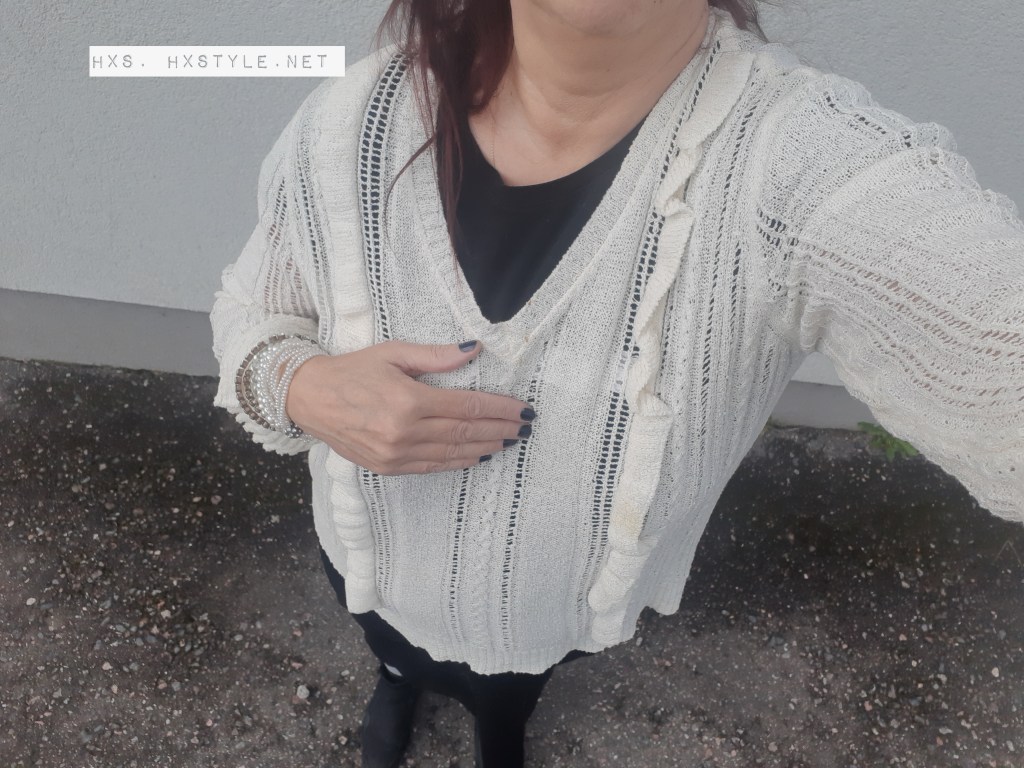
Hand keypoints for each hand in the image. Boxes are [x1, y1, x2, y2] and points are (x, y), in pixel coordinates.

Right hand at [285, 340, 534, 474]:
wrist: (309, 398)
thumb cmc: (352, 371)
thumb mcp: (393, 353)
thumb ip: (436, 356)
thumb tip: (473, 349)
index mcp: (409, 401)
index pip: (467, 406)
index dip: (499, 408)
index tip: (522, 409)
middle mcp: (405, 432)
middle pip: (466, 432)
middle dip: (500, 429)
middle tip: (525, 427)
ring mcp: (396, 454)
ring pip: (454, 454)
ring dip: (486, 448)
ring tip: (509, 441)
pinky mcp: (388, 468)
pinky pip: (433, 466)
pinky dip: (459, 462)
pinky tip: (477, 455)